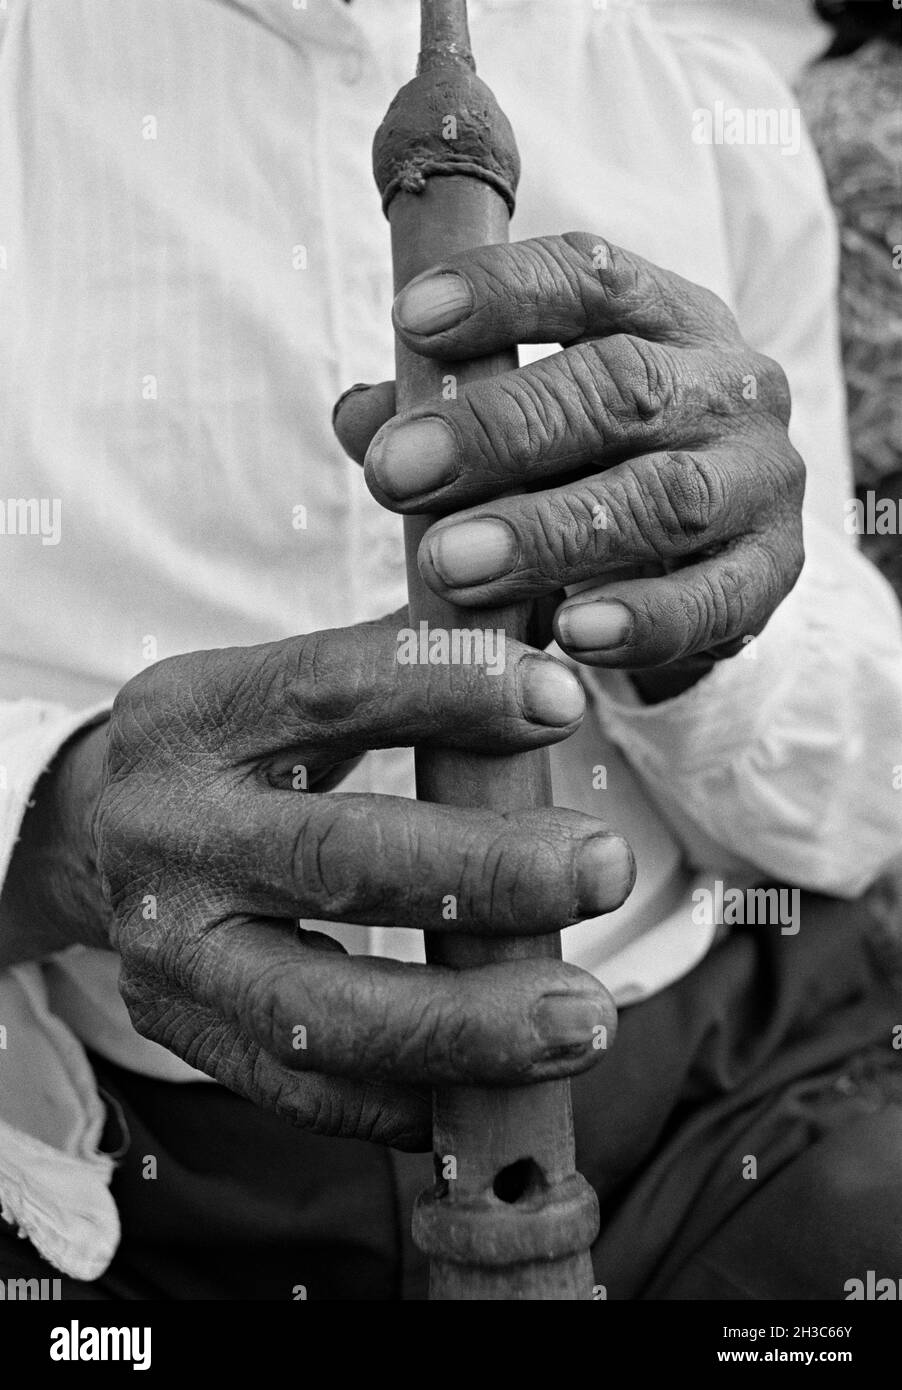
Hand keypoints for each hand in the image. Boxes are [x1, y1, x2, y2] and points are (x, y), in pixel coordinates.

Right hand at [5, 616, 631, 1148]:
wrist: (103, 836)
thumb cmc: (244, 751)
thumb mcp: (287, 689)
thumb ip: (403, 665)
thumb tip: (553, 655)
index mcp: (193, 714)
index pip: (327, 690)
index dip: (450, 690)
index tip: (564, 701)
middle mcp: (165, 830)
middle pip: (337, 857)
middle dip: (488, 871)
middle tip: (607, 868)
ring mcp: (164, 947)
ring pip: (321, 1009)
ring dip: (469, 1024)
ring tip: (586, 1019)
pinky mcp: (179, 1031)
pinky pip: (302, 1091)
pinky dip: (409, 1101)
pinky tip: (500, 1093)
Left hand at [333, 234, 804, 693]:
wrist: (700, 557)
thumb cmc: (591, 467)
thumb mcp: (526, 427)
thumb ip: (448, 413)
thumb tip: (361, 416)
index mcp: (667, 318)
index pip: (593, 276)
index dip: (503, 293)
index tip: (409, 320)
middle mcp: (729, 385)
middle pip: (622, 387)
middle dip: (499, 431)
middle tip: (397, 474)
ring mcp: (761, 479)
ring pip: (663, 497)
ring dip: (548, 533)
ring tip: (450, 566)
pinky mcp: (772, 572)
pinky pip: (713, 601)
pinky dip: (639, 621)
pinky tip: (570, 636)